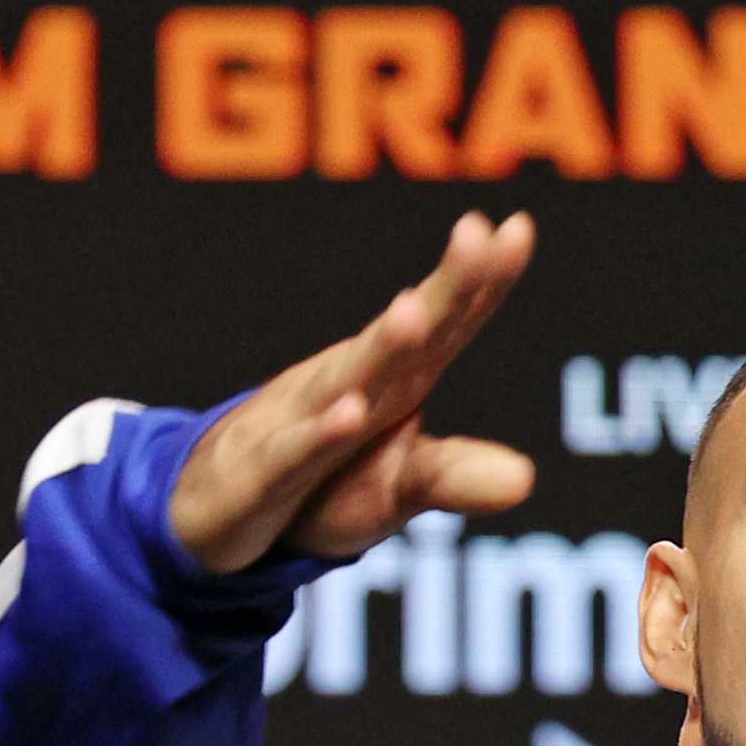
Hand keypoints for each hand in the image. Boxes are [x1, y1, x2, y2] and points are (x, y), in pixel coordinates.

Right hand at [168, 210, 539, 573]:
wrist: (220, 515)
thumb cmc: (320, 489)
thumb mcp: (399, 491)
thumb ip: (456, 475)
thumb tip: (525, 478)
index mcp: (393, 382)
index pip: (448, 327)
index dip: (482, 282)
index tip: (519, 229)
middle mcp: (350, 386)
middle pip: (408, 335)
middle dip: (443, 287)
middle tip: (475, 235)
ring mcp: (302, 423)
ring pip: (350, 379)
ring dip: (383, 346)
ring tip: (416, 309)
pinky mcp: (263, 475)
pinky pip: (296, 453)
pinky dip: (320, 434)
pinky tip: (349, 412)